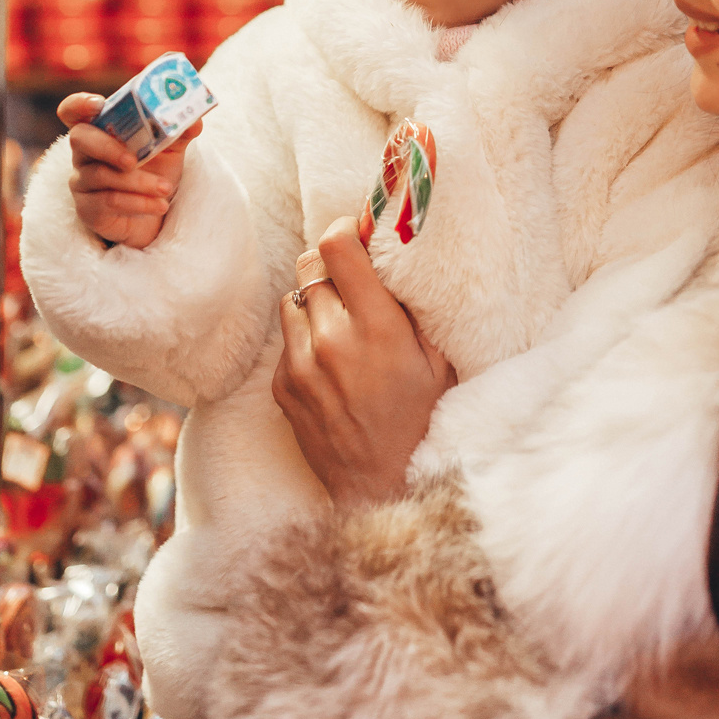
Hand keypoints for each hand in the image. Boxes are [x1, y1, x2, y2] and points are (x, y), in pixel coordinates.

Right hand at [58, 92, 202, 248]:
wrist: (155, 210)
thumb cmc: (156, 170)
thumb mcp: (170, 148)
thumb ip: (180, 131)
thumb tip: (196, 120)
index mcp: (101, 129)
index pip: (74, 110)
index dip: (79, 103)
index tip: (98, 103)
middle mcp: (84, 152)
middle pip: (80, 138)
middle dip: (108, 147)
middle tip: (133, 160)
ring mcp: (82, 181)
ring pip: (101, 175)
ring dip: (138, 183)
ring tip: (166, 189)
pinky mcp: (88, 208)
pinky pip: (108, 202)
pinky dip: (139, 203)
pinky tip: (160, 206)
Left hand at [272, 217, 455, 507]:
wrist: (383, 488)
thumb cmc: (423, 422)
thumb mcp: (438, 360)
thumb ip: (415, 307)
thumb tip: (398, 256)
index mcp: (377, 328)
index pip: (337, 248)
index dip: (345, 230)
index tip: (357, 233)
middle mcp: (331, 341)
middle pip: (310, 266)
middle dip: (331, 265)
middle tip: (352, 278)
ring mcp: (299, 366)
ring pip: (293, 300)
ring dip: (314, 302)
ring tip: (341, 323)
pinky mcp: (281, 388)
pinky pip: (285, 341)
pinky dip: (304, 340)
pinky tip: (331, 362)